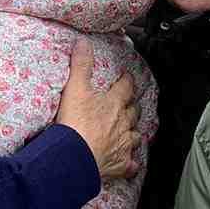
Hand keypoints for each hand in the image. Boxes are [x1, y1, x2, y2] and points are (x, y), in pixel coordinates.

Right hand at [56, 38, 139, 179]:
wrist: (74, 157)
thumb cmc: (75, 123)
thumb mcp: (75, 88)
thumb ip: (81, 65)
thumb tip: (83, 43)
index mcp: (114, 104)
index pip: (126, 88)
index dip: (127, 81)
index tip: (126, 77)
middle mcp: (123, 124)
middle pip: (133, 112)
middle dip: (132, 107)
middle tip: (129, 103)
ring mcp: (123, 145)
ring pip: (135, 137)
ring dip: (133, 132)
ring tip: (131, 131)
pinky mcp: (119, 165)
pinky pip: (130, 165)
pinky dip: (131, 163)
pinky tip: (131, 164)